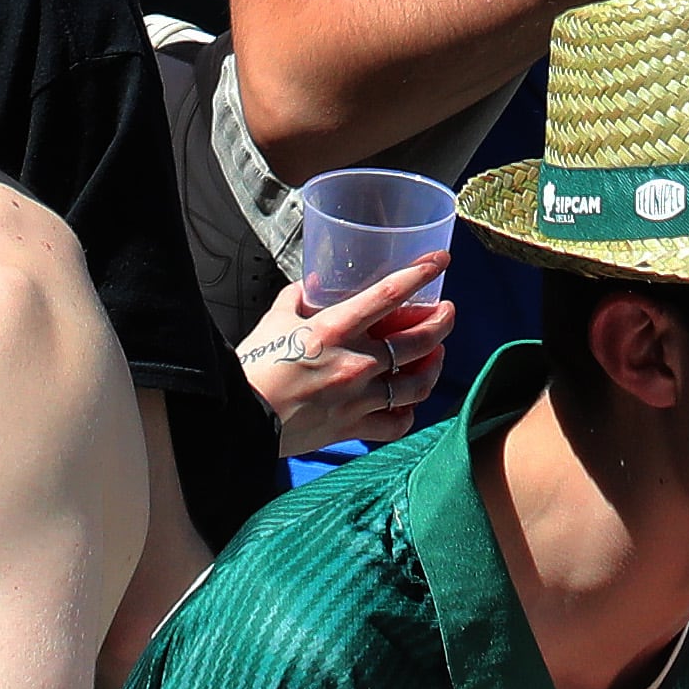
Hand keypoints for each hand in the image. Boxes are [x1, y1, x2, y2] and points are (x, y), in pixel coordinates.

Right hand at [234, 255, 453, 449]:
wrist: (241, 418)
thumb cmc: (255, 366)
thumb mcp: (275, 319)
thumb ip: (298, 298)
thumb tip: (312, 285)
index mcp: (336, 328)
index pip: (390, 294)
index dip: (421, 273)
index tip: (442, 260)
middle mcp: (356, 362)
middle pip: (419, 340)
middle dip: (442, 322)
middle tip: (448, 312)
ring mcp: (359, 398)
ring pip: (417, 383)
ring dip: (433, 366)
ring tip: (436, 355)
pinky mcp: (353, 427)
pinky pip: (397, 423)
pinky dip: (408, 412)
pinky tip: (409, 402)